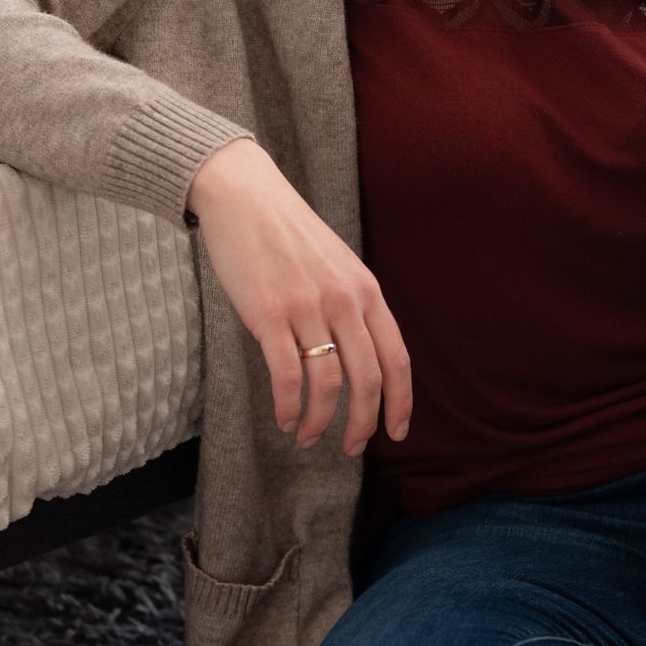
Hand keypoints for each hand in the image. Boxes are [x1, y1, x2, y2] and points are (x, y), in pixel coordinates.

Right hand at [185, 138, 412, 455]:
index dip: (401, 403)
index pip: (396, 359)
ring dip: (320, 422)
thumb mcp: (337, 265)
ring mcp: (307, 308)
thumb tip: (360, 357)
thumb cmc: (288, 234)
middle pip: (368, 380)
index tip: (396, 433)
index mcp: (366, 290)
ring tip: (308, 438)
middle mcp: (344, 301)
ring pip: (328, 384)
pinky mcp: (269, 314)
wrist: (244, 196)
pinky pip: (287, 376)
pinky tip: (284, 419)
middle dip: (363, 424)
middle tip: (352, 449)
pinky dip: (288, 406)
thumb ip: (352, 306)